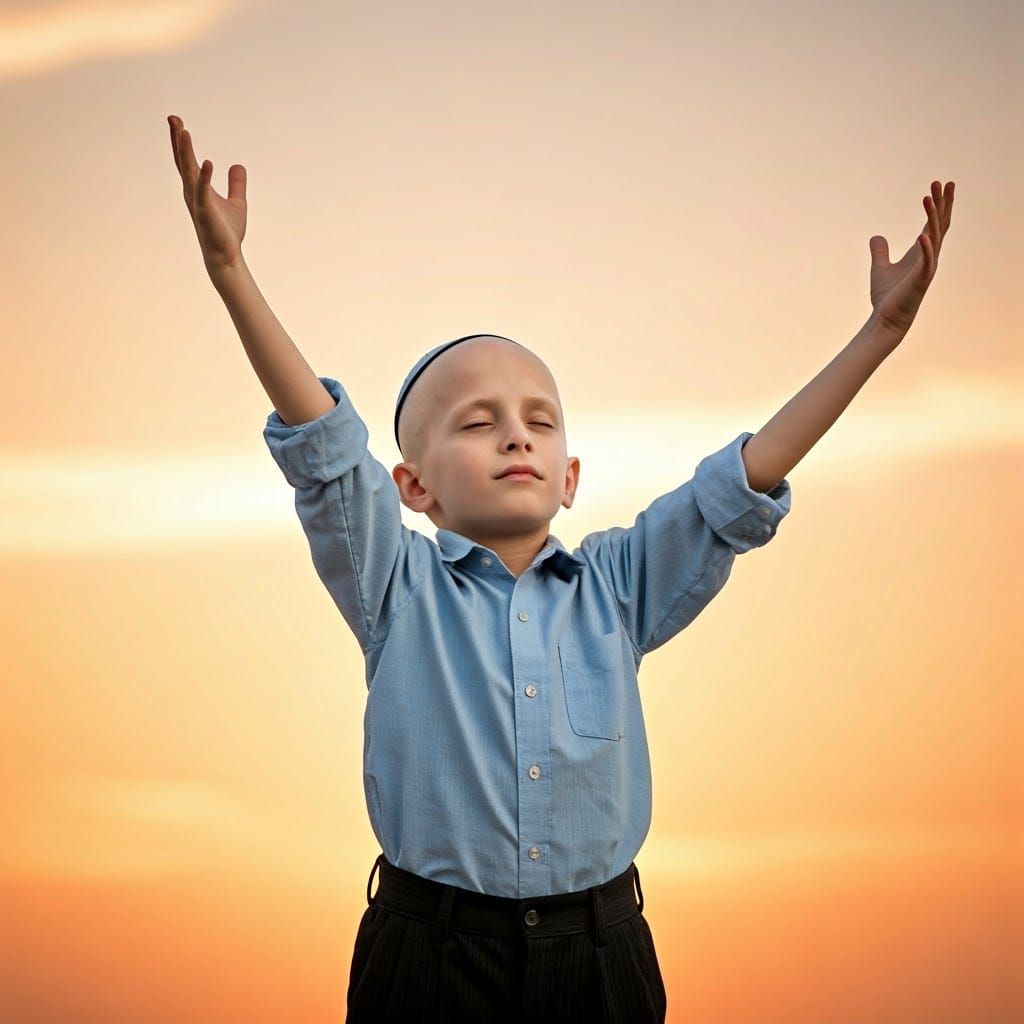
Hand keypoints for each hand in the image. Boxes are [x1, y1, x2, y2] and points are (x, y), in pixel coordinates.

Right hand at [167, 115, 247, 271]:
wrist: (226, 256)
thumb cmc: (227, 232)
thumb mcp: (237, 202)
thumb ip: (236, 183)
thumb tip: (238, 165)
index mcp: (198, 188)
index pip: (187, 160)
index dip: (181, 141)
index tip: (177, 121)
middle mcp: (193, 192)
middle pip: (183, 161)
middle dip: (178, 139)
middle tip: (173, 117)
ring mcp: (198, 202)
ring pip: (190, 172)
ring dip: (186, 151)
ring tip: (184, 131)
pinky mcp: (206, 212)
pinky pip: (204, 192)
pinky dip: (206, 177)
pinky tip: (209, 163)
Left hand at [869, 180, 954, 336]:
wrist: (885, 319)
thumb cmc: (886, 296)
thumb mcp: (879, 267)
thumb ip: (880, 251)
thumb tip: (876, 236)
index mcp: (921, 252)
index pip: (933, 223)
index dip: (938, 204)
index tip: (940, 185)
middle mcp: (929, 256)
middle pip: (940, 224)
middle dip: (942, 203)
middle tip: (943, 182)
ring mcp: (927, 268)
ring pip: (934, 237)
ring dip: (932, 217)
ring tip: (928, 198)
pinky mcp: (921, 281)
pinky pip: (927, 262)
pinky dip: (926, 248)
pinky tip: (922, 235)